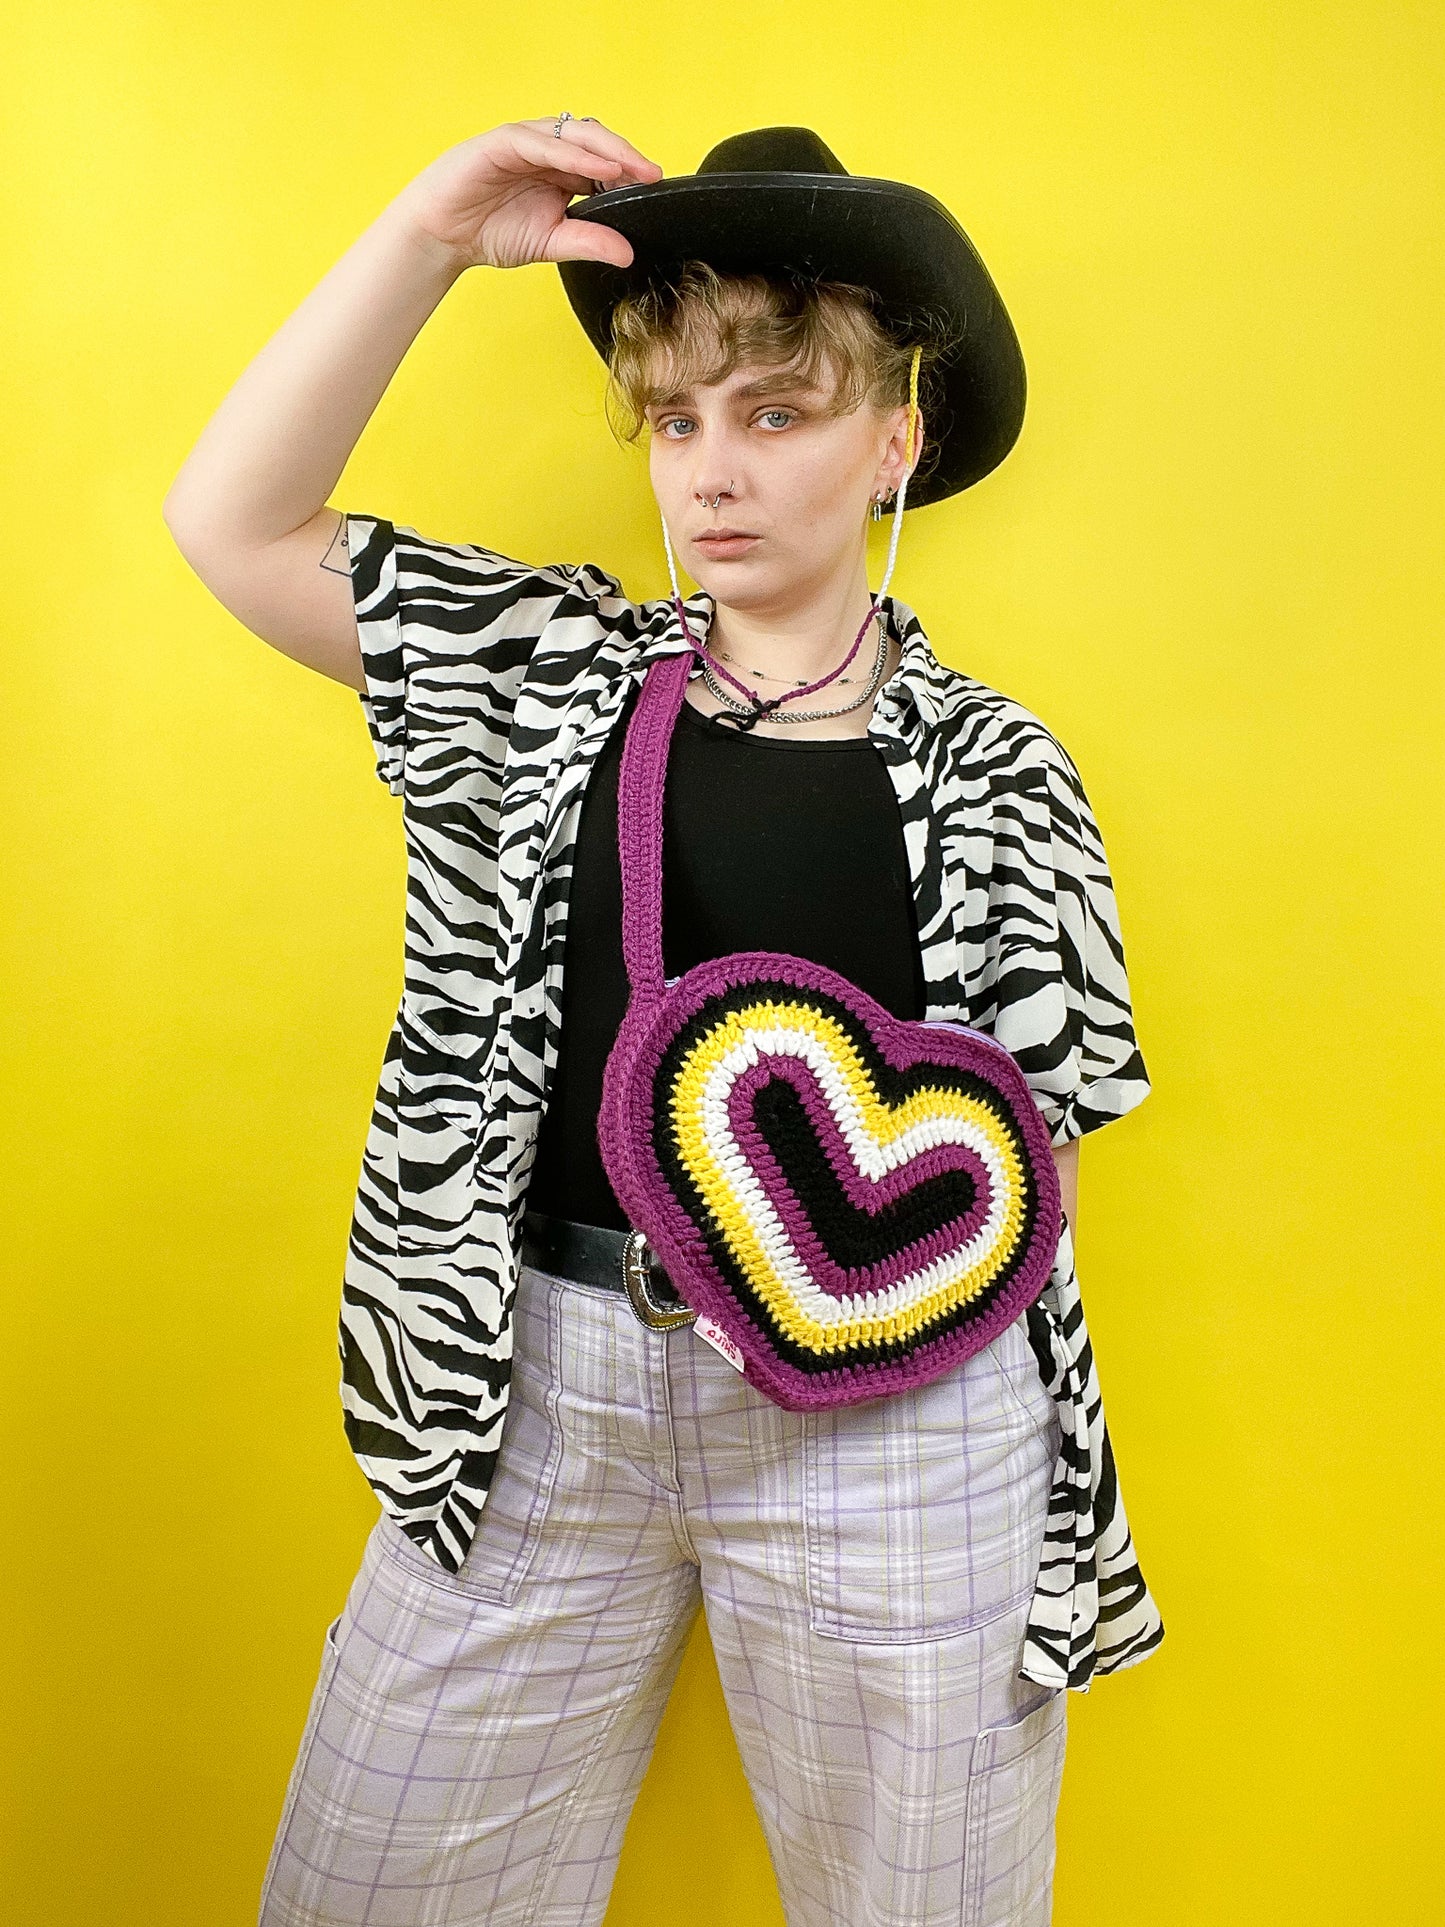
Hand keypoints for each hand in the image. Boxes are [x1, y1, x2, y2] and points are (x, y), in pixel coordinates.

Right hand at [393, 118, 662, 272]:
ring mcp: (526, 142)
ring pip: (574, 134)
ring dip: (606, 148)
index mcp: (561, 172)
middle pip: (596, 141)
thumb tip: (628, 253)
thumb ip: (588, 242)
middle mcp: (547, 151)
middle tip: (653, 175)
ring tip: (633, 168)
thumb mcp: (551, 243)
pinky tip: (598, 166)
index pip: (603, 163)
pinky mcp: (504, 142)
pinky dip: (573, 153)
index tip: (656, 190)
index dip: (630, 173)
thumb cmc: (490, 232)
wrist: (443, 236)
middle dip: (627, 156)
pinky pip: (544, 143)